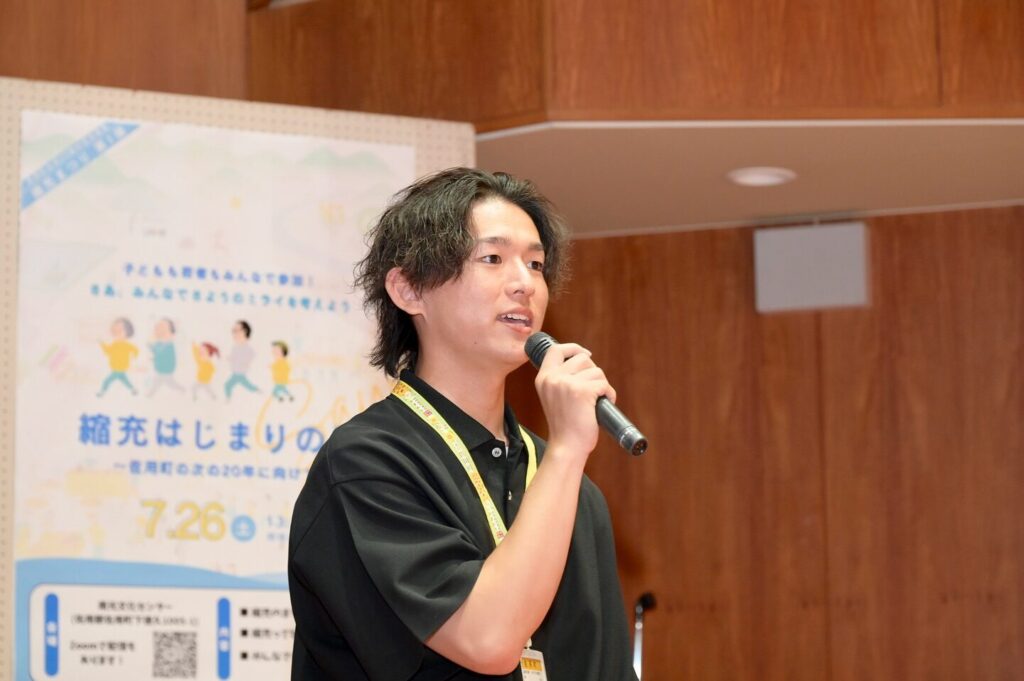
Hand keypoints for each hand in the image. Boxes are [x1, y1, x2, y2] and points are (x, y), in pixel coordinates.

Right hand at [534, 342, 615, 462]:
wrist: (566, 447)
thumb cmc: (565, 426)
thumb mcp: (554, 397)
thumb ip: (561, 379)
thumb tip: (584, 359)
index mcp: (543, 378)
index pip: (556, 350)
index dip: (573, 348)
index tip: (585, 354)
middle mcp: (552, 378)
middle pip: (582, 358)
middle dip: (593, 372)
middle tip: (593, 390)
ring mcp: (566, 384)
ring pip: (596, 371)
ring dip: (602, 385)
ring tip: (597, 401)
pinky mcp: (582, 392)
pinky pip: (603, 384)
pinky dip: (609, 394)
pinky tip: (603, 404)